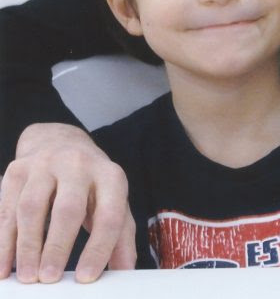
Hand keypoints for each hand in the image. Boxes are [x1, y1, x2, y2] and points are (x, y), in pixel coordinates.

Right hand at [0, 123, 134, 282]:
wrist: (60, 142)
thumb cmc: (91, 184)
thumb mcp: (113, 202)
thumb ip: (121, 236)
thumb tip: (125, 272)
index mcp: (111, 176)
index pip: (110, 215)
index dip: (99, 248)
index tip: (86, 277)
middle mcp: (79, 165)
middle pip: (68, 209)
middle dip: (58, 247)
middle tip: (50, 279)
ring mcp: (45, 164)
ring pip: (31, 208)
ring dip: (27, 247)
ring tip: (27, 277)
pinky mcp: (17, 170)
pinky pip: (6, 209)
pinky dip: (4, 241)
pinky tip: (5, 265)